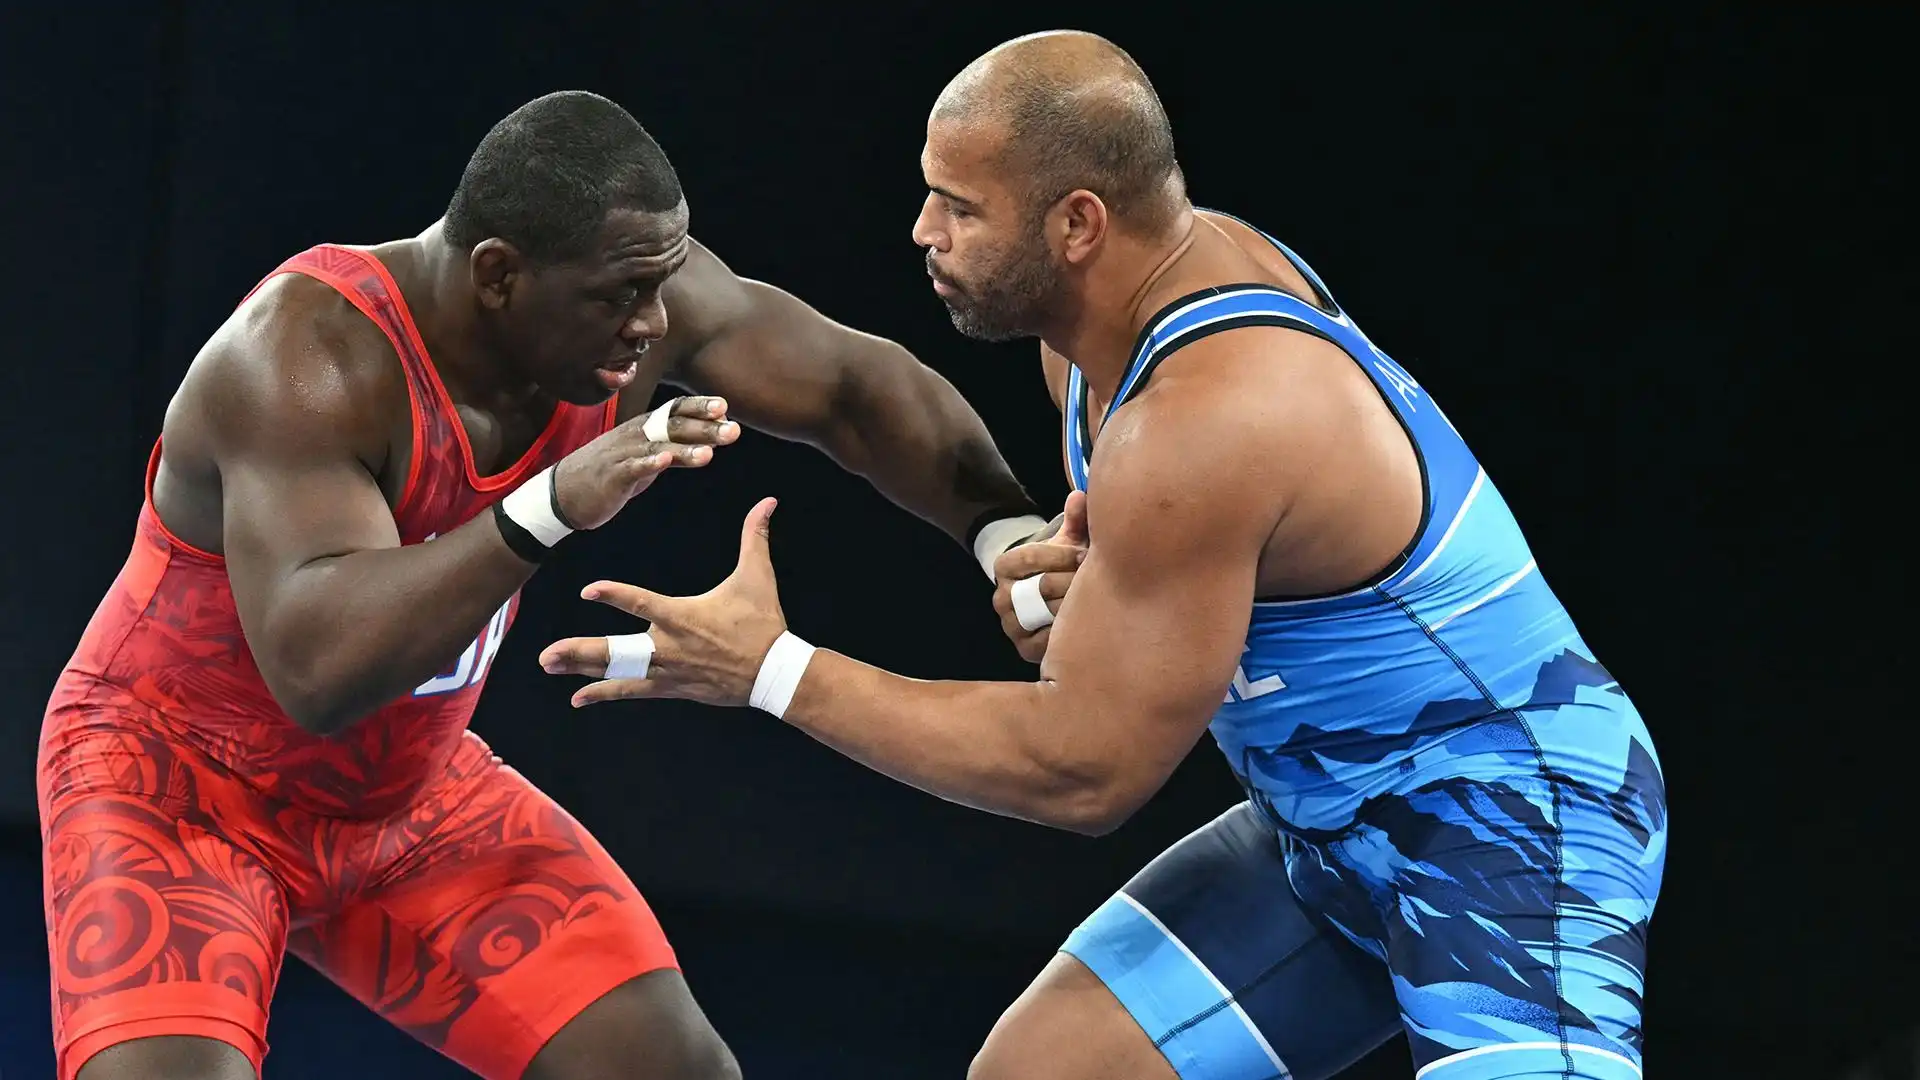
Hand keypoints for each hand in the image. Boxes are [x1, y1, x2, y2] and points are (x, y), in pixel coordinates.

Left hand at [540, 497, 788, 706]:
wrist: (774, 673)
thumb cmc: (763, 623)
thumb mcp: (758, 577)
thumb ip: (755, 537)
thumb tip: (768, 501)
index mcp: (681, 616)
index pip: (641, 603)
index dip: (615, 596)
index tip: (589, 590)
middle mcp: (667, 646)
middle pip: (615, 651)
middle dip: (578, 652)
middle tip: (547, 656)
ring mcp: (666, 671)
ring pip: (616, 673)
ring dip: (582, 671)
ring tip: (550, 667)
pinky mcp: (671, 687)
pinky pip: (631, 691)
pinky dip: (604, 693)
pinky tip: (578, 698)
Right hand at [551, 396, 741, 529]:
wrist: (564, 493)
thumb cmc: (612, 472)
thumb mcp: (648, 456)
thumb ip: (678, 447)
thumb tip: (712, 439)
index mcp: (645, 427)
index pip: (675, 410)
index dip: (698, 407)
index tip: (725, 407)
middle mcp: (635, 435)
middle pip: (672, 425)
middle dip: (703, 427)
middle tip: (733, 430)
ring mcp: (622, 454)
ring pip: (657, 446)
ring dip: (684, 448)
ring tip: (709, 452)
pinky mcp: (611, 476)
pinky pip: (631, 467)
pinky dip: (648, 463)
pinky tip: (664, 461)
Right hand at [991, 489, 1087, 663]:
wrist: (1048, 603)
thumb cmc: (1059, 567)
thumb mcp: (1064, 543)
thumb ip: (1074, 521)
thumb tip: (1082, 495)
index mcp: (1005, 566)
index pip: (1028, 556)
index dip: (1061, 555)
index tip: (1085, 554)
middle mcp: (1002, 597)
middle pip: (1041, 587)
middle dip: (1075, 580)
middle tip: (1101, 578)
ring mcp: (1011, 625)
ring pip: (1046, 614)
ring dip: (1077, 606)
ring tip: (1099, 598)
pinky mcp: (1024, 649)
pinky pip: (1048, 641)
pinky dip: (1069, 631)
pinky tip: (1089, 622)